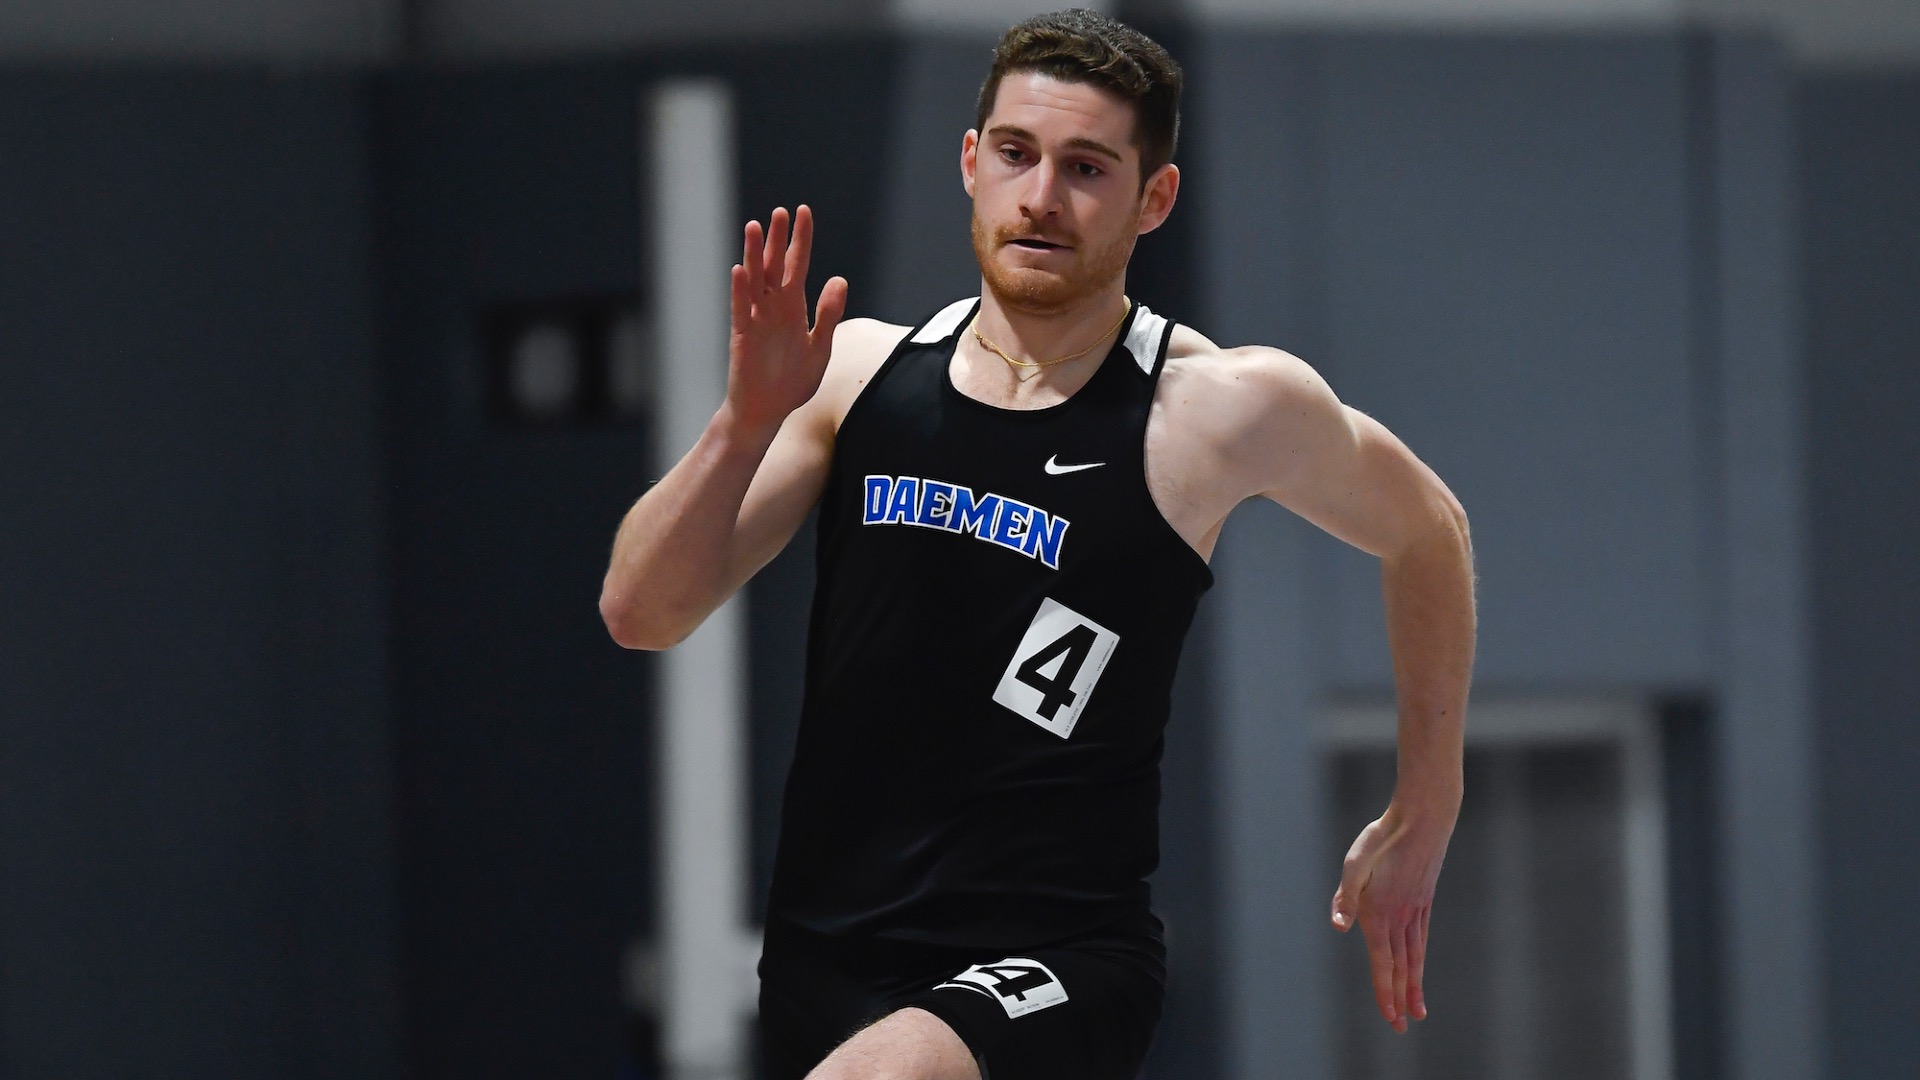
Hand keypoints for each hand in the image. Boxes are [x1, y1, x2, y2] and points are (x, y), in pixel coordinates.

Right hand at [726, 205, 848, 432]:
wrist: (766, 412)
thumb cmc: (791, 382)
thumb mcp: (819, 348)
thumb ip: (829, 315)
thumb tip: (840, 279)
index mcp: (793, 308)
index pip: (797, 266)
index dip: (801, 240)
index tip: (804, 212)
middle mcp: (773, 308)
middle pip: (774, 266)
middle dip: (778, 239)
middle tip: (781, 211)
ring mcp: (756, 320)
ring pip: (754, 280)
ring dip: (754, 254)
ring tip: (755, 226)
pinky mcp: (742, 336)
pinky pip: (741, 309)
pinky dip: (740, 290)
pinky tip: (740, 269)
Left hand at [1330, 806, 1451, 1032]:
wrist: (1423, 819)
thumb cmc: (1383, 838)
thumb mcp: (1355, 862)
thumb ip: (1346, 896)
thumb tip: (1338, 927)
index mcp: (1380, 912)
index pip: (1382, 961)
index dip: (1384, 991)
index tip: (1390, 1017)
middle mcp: (1401, 918)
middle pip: (1401, 967)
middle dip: (1399, 999)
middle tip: (1401, 1027)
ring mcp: (1415, 911)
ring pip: (1415, 957)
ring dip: (1414, 985)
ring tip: (1418, 1010)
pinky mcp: (1423, 902)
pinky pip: (1421, 940)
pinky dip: (1420, 960)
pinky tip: (1419, 968)